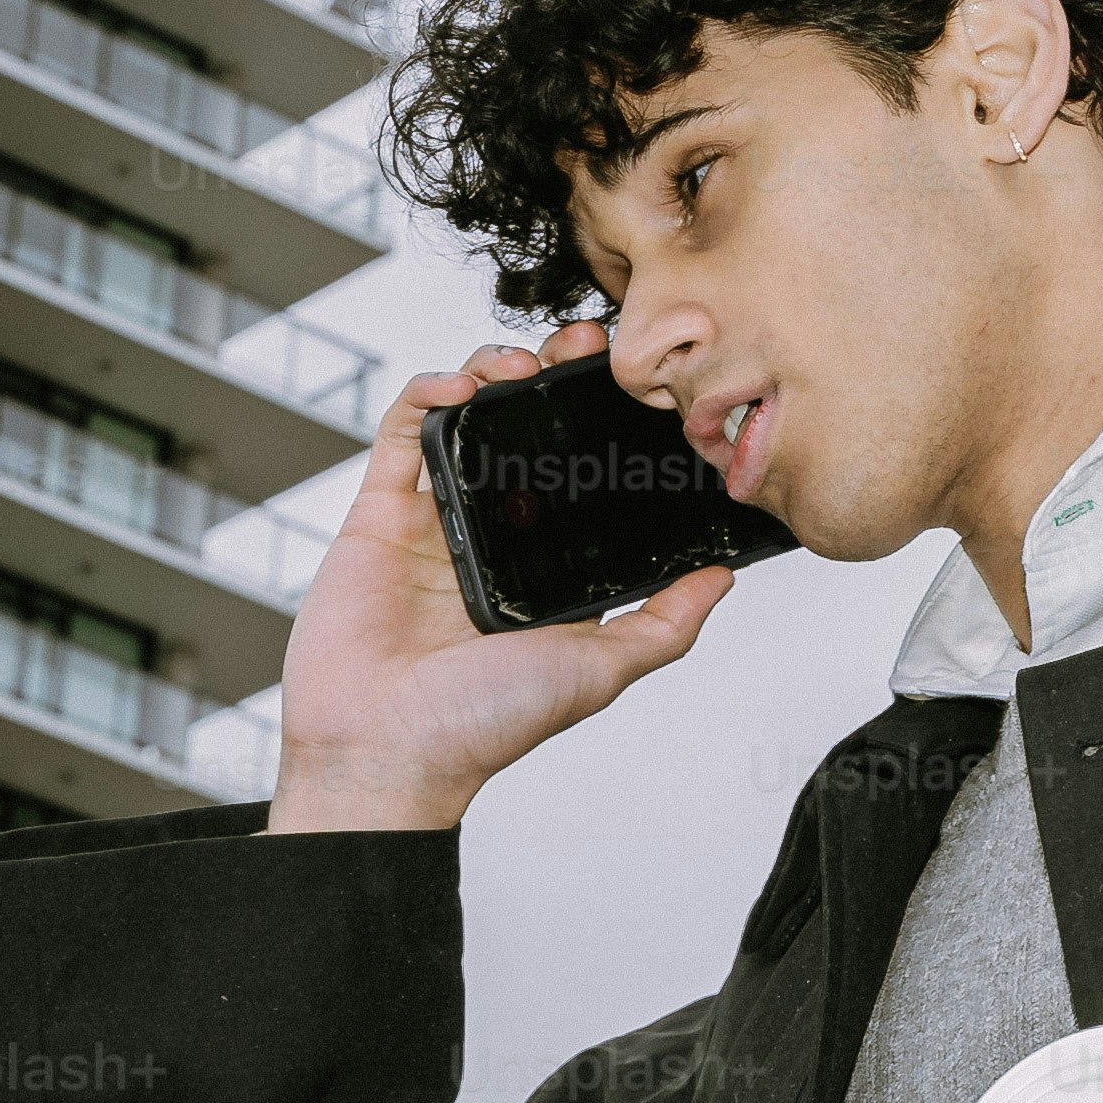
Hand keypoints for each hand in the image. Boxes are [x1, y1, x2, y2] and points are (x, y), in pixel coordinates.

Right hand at [263, 323, 736, 835]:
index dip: (604, 422)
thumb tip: (723, 577)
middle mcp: (492, 534)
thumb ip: (665, 624)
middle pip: (525, 429)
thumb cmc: (483, 726)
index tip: (635, 387)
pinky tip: (462, 386)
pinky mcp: (378, 511)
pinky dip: (429, 394)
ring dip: (492, 372)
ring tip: (520, 366)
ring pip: (465, 417)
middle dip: (553, 377)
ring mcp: (435, 518)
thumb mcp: (600, 670)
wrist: (387, 751)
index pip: (581, 473)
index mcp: (543, 565)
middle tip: (581, 350)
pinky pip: (402, 434)